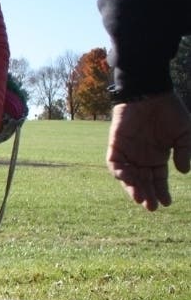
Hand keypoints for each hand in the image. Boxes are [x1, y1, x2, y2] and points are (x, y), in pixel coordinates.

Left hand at [107, 92, 190, 210]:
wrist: (151, 93)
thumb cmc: (169, 111)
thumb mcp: (184, 133)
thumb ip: (184, 151)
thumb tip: (183, 171)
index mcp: (157, 157)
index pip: (158, 180)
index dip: (162, 192)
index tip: (167, 203)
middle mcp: (142, 158)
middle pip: (142, 182)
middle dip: (147, 195)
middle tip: (152, 207)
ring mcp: (128, 152)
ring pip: (128, 177)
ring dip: (133, 188)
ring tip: (141, 198)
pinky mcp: (116, 145)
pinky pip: (115, 164)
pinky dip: (120, 172)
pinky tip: (129, 179)